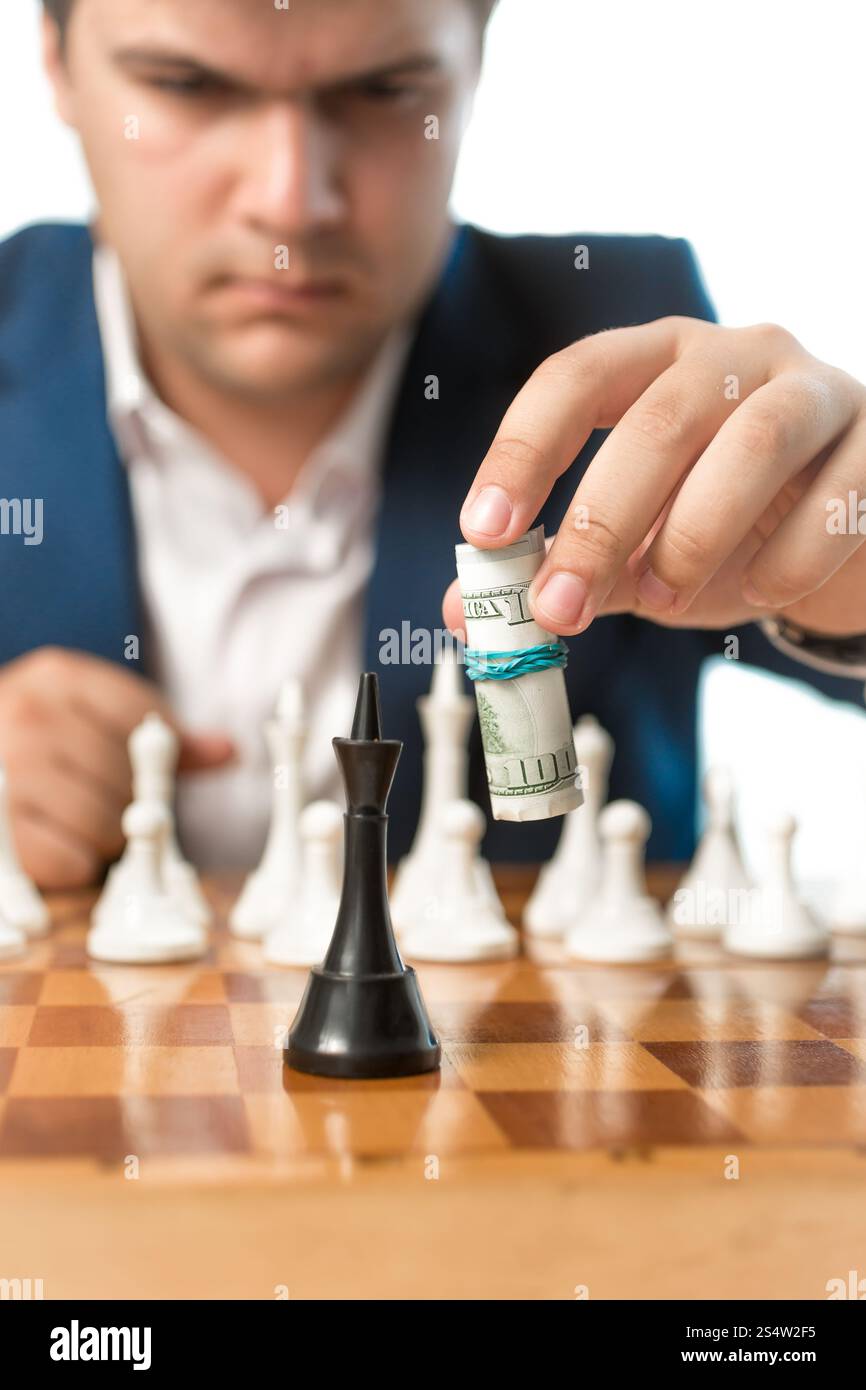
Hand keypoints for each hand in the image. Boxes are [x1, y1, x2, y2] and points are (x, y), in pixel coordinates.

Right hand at [0, 648, 234, 890]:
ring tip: (79, 820)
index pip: (144, 718)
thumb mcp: (91, 715)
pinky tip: (59, 842)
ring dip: (106, 836)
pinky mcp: (4, 832)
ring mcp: (10, 772)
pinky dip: (77, 864)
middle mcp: (29, 716)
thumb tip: (229, 752)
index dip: (157, 753)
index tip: (146, 765)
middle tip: (102, 798)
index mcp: (59, 677)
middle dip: (125, 799)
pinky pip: (72, 862)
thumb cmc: (40, 740)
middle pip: (126, 777)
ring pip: (105, 823)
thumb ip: (160, 734)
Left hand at [443, 317, 865, 638]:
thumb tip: (463, 612)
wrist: (842, 532)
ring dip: (694, 533)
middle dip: (600, 520)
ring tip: (661, 601)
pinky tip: (756, 594)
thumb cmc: (722, 527)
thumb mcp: (632, 547)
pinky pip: (838, 496)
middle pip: (660, 416)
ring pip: (755, 439)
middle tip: (561, 607)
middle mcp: (734, 354)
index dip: (522, 451)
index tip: (482, 532)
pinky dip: (787, 559)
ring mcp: (815, 390)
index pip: (575, 377)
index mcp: (654, 361)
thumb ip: (557, 567)